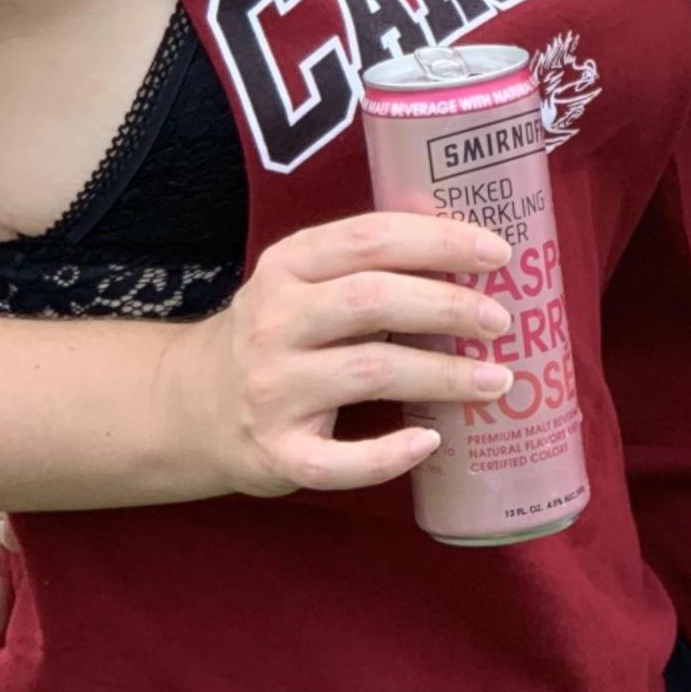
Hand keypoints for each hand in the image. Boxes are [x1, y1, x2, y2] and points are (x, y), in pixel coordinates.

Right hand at [162, 211, 518, 500]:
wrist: (189, 406)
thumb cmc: (274, 336)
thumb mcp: (299, 281)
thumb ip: (364, 259)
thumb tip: (459, 230)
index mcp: (286, 267)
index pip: (369, 238)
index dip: (439, 242)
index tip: (497, 253)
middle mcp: (274, 322)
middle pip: (373, 301)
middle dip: (447, 307)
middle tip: (501, 321)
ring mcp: (271, 390)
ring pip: (369, 372)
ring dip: (442, 375)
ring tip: (496, 380)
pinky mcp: (276, 453)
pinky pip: (340, 461)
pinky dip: (390, 456)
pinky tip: (432, 441)